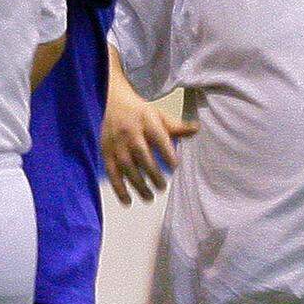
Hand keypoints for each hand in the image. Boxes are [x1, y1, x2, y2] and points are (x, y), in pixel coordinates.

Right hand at [101, 82, 196, 205]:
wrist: (115, 102)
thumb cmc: (142, 113)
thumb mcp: (160, 115)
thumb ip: (177, 126)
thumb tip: (196, 129)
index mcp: (146, 121)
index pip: (157, 137)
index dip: (166, 152)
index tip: (174, 166)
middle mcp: (130, 132)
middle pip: (141, 153)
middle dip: (152, 172)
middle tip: (163, 188)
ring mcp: (117, 143)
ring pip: (126, 166)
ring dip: (137, 184)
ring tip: (150, 198)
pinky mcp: (106, 152)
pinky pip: (112, 172)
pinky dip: (118, 188)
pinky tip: (128, 201)